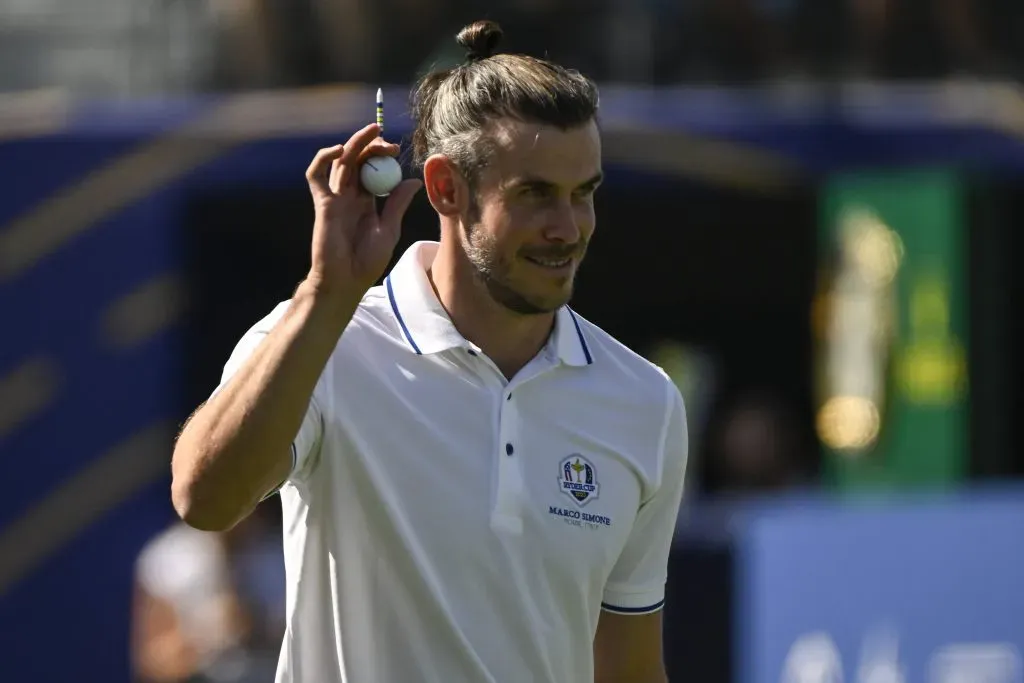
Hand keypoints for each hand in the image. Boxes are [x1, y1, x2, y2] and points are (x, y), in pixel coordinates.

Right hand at [303, 123, 421, 301]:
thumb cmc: (367, 261)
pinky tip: (339, 149)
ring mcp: (335, 198)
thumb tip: (414, 181)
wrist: (346, 280)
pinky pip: (316, 175)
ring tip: (372, 133)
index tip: (397, 149)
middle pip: (357, 161)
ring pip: (341, 161)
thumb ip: (397, 204)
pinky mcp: (322, 203)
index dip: (382, 156)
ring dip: (356, 144)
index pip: (373, 170)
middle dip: (372, 146)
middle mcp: (350, 196)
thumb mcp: (389, 229)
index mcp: (367, 202)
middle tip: (388, 141)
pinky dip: (323, 158)